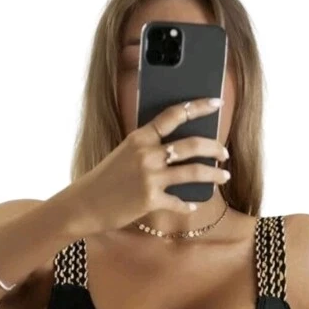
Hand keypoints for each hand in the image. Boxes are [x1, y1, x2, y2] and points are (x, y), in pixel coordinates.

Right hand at [64, 97, 230, 234]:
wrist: (84, 204)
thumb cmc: (105, 179)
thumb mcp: (124, 153)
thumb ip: (148, 147)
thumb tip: (180, 149)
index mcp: (140, 137)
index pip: (174, 115)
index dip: (198, 107)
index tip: (217, 103)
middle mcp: (147, 154)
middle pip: (191, 144)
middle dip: (214, 148)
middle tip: (225, 153)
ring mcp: (149, 177)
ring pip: (193, 172)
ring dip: (213, 175)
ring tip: (224, 176)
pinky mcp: (150, 200)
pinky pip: (178, 202)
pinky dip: (187, 205)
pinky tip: (192, 205)